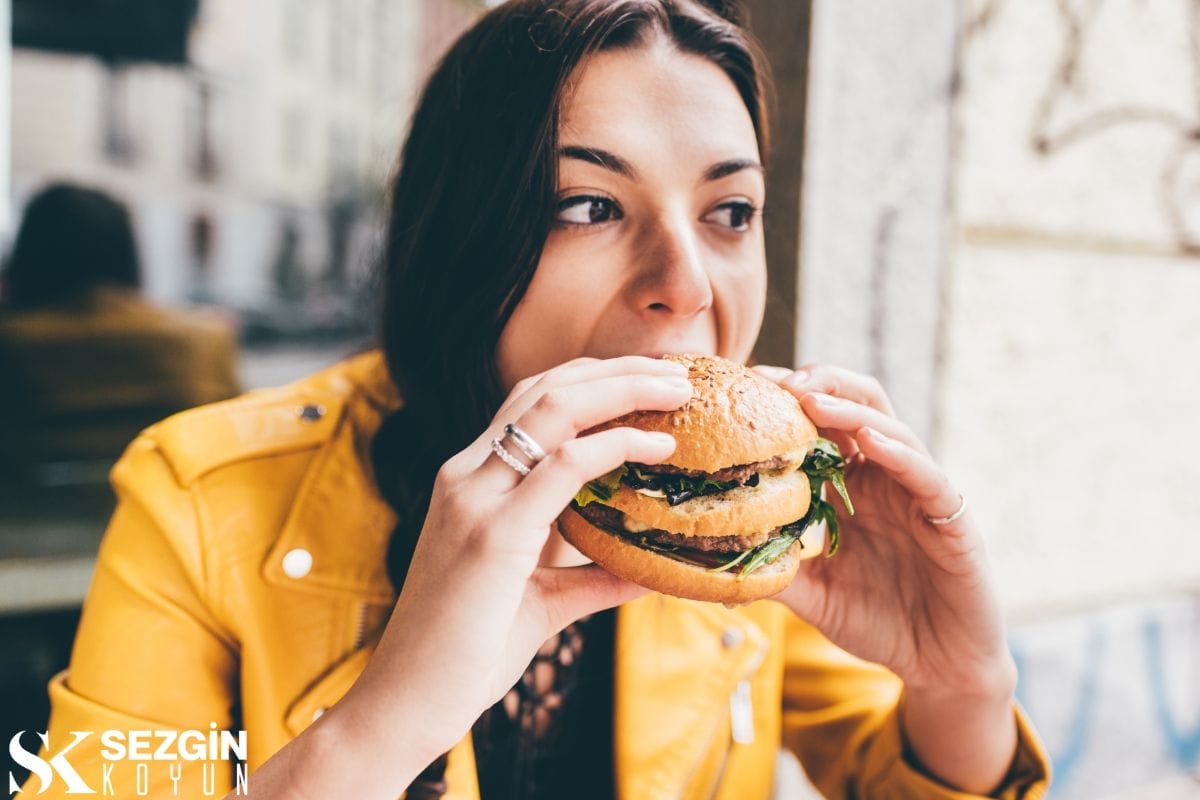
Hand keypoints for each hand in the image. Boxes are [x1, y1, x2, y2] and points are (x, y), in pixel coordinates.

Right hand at [339, 356, 692, 763]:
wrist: (406, 704)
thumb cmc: (467, 653)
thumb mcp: (541, 600)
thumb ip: (592, 578)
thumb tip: (650, 570)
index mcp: (471, 483)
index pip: (531, 402)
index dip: (593, 379)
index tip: (650, 381)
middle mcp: (467, 476)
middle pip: (546, 388)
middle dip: (617, 369)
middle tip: (679, 372)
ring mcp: (474, 499)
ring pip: (554, 408)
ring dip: (624, 389)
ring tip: (678, 390)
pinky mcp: (492, 534)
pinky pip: (562, 467)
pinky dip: (616, 446)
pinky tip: (657, 449)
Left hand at [754, 364, 1015, 696]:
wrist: (940, 665)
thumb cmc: (880, 623)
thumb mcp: (814, 595)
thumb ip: (776, 572)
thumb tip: (714, 564)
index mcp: (853, 489)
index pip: (822, 428)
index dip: (789, 403)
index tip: (748, 389)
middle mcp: (886, 480)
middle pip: (858, 407)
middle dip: (820, 384)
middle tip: (777, 381)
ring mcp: (920, 495)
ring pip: (890, 430)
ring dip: (850, 410)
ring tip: (811, 398)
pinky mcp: (952, 518)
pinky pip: (927, 477)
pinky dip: (899, 454)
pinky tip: (870, 442)